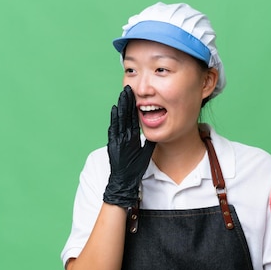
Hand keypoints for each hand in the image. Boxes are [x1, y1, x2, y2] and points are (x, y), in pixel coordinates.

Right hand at [103, 85, 155, 207]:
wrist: (124, 181)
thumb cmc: (133, 169)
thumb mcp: (144, 153)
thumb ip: (148, 143)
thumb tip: (156, 134)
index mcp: (130, 138)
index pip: (133, 119)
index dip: (134, 107)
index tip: (136, 95)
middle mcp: (123, 137)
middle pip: (126, 116)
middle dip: (127, 102)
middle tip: (128, 88)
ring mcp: (118, 140)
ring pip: (120, 120)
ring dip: (121, 106)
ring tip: (123, 94)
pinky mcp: (114, 144)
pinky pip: (114, 129)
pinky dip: (114, 119)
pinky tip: (115, 109)